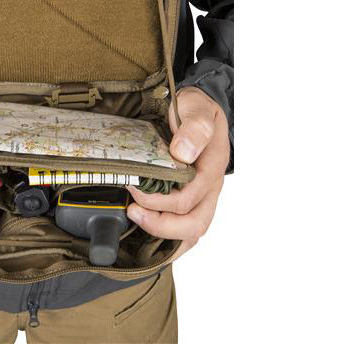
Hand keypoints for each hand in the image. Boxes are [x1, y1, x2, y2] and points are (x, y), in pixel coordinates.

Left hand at [126, 86, 229, 257]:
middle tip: (133, 212)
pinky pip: (186, 227)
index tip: (133, 190)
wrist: (198, 110)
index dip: (158, 201)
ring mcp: (203, 196)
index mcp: (212, 168)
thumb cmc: (196, 110)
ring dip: (164, 234)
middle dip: (161, 225)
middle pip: (194, 224)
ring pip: (192, 231)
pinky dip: (167, 236)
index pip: (189, 198)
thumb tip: (183, 153)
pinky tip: (147, 232)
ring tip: (137, 221)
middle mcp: (210, 187)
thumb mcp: (197, 109)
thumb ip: (194, 129)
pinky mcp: (193, 199)